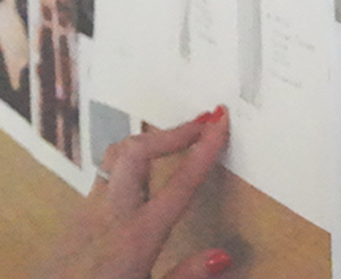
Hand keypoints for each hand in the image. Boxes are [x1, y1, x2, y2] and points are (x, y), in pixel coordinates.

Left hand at [34, 108, 232, 278]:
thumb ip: (185, 275)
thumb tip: (221, 255)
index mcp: (138, 236)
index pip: (180, 182)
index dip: (205, 148)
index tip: (221, 121)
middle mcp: (111, 214)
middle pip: (137, 151)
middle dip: (172, 132)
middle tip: (201, 124)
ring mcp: (88, 211)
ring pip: (116, 156)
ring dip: (149, 142)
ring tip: (174, 141)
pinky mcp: (76, 217)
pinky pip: (106, 175)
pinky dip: (130, 162)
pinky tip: (143, 175)